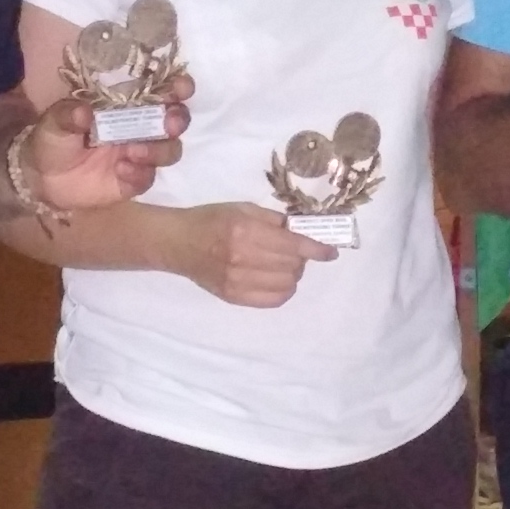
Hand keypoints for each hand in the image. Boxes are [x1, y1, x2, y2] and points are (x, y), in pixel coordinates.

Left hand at [27, 94, 179, 214]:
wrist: (43, 178)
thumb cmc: (54, 139)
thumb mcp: (54, 122)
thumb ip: (67, 114)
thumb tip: (83, 111)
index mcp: (127, 104)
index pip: (160, 90)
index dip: (176, 87)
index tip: (181, 87)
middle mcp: (141, 127)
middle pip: (176, 120)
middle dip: (178, 119)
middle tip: (168, 124)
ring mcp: (141, 155)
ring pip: (170, 150)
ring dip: (158, 149)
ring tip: (132, 152)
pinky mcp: (134, 180)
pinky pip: (149, 178)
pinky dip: (139, 174)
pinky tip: (120, 171)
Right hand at [173, 203, 337, 307]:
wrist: (179, 243)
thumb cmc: (211, 220)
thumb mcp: (242, 208)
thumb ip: (273, 219)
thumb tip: (301, 231)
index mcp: (246, 231)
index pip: (293, 245)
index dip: (317, 250)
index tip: (330, 252)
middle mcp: (244, 258)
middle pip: (293, 266)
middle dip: (301, 258)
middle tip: (293, 251)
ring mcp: (238, 281)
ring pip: (287, 285)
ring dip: (292, 275)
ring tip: (283, 265)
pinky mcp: (234, 297)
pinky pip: (273, 300)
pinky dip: (282, 290)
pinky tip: (276, 280)